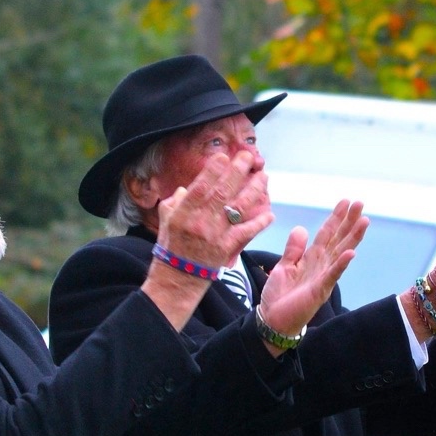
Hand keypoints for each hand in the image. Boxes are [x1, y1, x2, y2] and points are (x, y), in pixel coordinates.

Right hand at [142, 150, 273, 331]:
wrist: (177, 279)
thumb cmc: (171, 247)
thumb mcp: (165, 221)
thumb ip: (175, 202)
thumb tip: (185, 188)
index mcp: (183, 213)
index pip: (200, 187)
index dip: (213, 171)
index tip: (224, 156)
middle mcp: (200, 222)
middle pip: (222, 192)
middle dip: (237, 172)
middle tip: (248, 157)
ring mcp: (215, 235)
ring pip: (238, 208)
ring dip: (254, 191)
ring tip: (264, 177)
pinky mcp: (227, 249)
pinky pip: (246, 232)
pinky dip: (259, 223)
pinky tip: (270, 214)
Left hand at [257, 200, 368, 354]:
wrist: (272, 320)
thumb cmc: (279, 295)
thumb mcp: (284, 266)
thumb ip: (293, 249)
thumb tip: (302, 228)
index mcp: (312, 259)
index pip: (327, 234)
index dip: (336, 218)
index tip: (346, 202)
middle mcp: (321, 266)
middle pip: (338, 240)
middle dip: (349, 222)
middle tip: (360, 203)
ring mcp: (323, 278)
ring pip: (340, 254)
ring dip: (352, 238)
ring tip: (363, 221)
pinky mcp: (319, 291)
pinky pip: (332, 276)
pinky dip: (341, 265)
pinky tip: (351, 253)